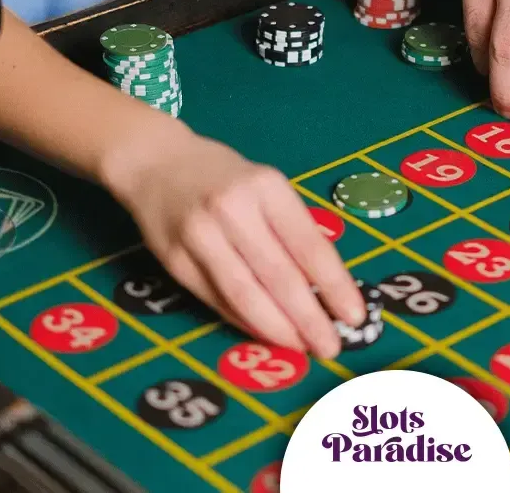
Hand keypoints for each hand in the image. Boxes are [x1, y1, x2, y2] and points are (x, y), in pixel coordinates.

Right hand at [105, 132, 364, 359]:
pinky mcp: (175, 259)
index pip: (309, 245)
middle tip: (331, 347)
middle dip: (309, 319)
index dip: (335, 286)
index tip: (354, 315)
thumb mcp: (266, 187)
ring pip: (245, 294)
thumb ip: (292, 230)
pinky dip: (244, 320)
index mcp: (266, 187)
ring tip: (302, 347)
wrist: (155, 162)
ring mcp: (199, 235)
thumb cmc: (225, 178)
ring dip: (278, 328)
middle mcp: (232, 209)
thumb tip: (324, 289)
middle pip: (279, 276)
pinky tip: (266, 334)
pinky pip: (216, 299)